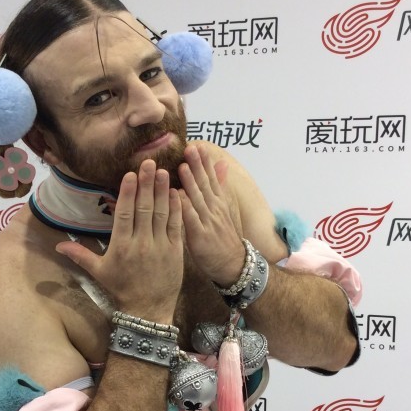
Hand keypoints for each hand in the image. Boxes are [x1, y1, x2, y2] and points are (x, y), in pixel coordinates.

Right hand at [55, 160, 183, 321]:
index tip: (130, 175)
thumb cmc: (121, 290)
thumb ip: (80, 255)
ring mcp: (160, 247)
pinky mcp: (176, 251)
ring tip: (164, 171)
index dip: (128, 193)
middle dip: (147, 184)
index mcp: (121, 247)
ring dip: (163, 191)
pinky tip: (177, 192)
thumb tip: (58, 244)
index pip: (124, 215)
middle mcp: (141, 244)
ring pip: (161, 214)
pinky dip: (177, 209)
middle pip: (144, 209)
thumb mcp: (99, 273)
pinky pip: (176, 226)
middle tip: (150, 163)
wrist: (148, 311)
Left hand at [178, 144, 245, 286]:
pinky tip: (177, 196)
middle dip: (198, 165)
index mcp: (218, 202)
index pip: (211, 178)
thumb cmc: (223, 237)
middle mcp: (214, 209)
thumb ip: (220, 187)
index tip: (197, 145)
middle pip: (205, 184)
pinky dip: (184, 207)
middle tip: (190, 148)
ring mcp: (208, 222)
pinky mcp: (200, 236)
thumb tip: (222, 165)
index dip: (205, 162)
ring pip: (198, 199)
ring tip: (183, 166)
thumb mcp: (225, 209)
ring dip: (191, 182)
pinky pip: (191, 220)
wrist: (234, 264)